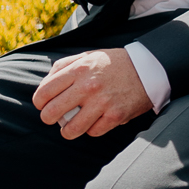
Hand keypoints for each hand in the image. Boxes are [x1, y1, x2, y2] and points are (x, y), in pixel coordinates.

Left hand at [31, 49, 152, 138]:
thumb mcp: (88, 56)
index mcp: (79, 69)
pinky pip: (93, 132)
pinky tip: (95, 122)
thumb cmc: (114, 63)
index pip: (44, 92)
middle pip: (52, 112)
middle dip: (48, 118)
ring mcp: (103, 102)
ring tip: (70, 127)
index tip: (43, 105)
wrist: (149, 67)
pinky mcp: (116, 115)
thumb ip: (64, 66)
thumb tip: (44, 84)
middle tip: (54, 118)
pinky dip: (92, 129)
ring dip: (67, 131)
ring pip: (71, 129)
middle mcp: (89, 86)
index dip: (39, 102)